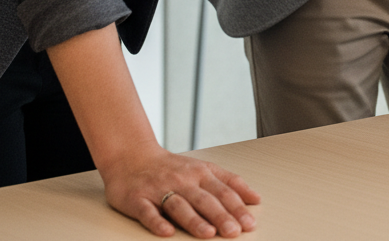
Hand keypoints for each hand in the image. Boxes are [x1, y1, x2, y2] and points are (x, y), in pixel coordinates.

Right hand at [98, 143, 259, 237]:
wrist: (133, 156)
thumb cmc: (172, 168)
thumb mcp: (204, 168)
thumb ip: (229, 182)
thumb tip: (255, 198)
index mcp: (201, 173)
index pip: (223, 190)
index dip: (237, 206)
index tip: (249, 222)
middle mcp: (183, 180)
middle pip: (205, 199)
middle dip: (221, 215)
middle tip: (235, 231)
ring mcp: (160, 189)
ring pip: (179, 205)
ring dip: (194, 220)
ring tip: (208, 233)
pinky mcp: (138, 199)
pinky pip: (148, 212)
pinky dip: (157, 222)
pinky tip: (167, 232)